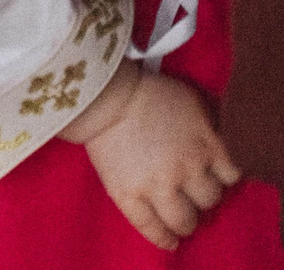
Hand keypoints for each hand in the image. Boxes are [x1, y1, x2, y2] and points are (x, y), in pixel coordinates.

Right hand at [66, 64, 241, 252]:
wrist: (102, 93)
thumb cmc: (146, 91)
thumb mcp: (190, 101)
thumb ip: (210, 129)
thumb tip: (221, 146)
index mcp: (204, 144)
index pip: (230, 175)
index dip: (221, 175)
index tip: (213, 175)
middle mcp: (186, 169)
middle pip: (209, 198)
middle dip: (202, 195)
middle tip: (192, 191)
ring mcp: (157, 186)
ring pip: (186, 220)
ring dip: (186, 220)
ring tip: (181, 217)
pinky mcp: (130, 196)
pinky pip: (153, 229)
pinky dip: (164, 239)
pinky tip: (170, 241)